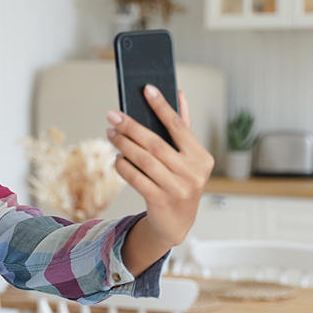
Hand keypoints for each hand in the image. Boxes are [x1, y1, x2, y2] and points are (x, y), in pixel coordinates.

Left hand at [107, 86, 214, 255]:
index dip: (162, 106)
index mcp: (201, 158)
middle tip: (113, 116)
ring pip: (144, 160)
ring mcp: (177, 189)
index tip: (147, 89)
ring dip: (124, 145)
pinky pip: (136, 178)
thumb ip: (183, 128)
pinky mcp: (161, 201)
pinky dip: (124, 166)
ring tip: (111, 134)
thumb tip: (179, 95)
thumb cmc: (180, 183)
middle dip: (131, 127)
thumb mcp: (187, 159)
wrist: (176, 223)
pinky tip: (117, 158)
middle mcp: (192, 173)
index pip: (179, 126)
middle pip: (156, 143)